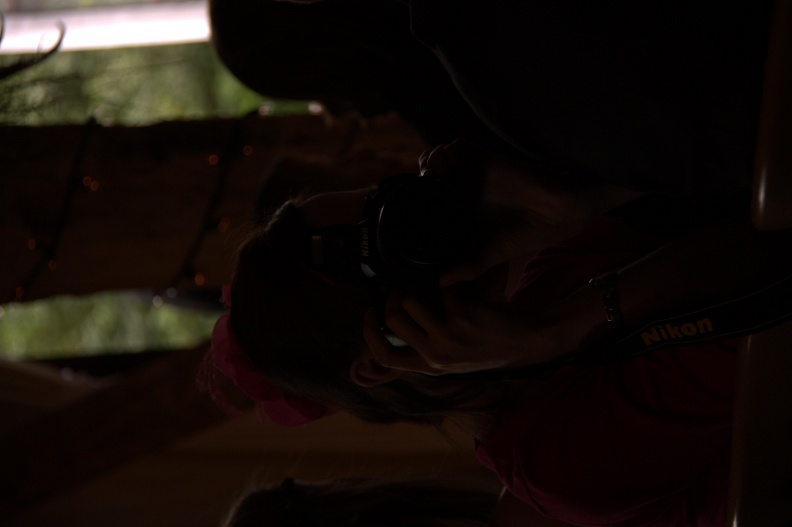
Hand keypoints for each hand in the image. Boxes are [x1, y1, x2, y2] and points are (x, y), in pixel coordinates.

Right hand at [363, 271, 564, 374]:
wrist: (529, 340)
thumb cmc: (489, 345)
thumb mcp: (454, 358)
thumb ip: (425, 346)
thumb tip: (390, 320)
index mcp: (431, 367)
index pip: (384, 358)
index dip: (370, 334)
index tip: (370, 313)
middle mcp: (436, 355)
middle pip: (392, 319)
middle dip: (392, 297)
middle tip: (402, 288)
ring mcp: (448, 334)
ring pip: (410, 299)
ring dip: (417, 286)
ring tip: (434, 287)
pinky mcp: (462, 313)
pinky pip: (440, 288)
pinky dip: (450, 284)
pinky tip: (468, 290)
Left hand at [420, 140, 644, 284]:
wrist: (552, 213)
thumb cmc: (523, 235)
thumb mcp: (487, 257)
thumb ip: (465, 270)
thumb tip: (439, 285)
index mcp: (460, 211)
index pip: (428, 200)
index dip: (415, 203)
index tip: (408, 214)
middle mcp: (463, 190)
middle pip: (428, 177)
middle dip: (418, 181)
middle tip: (417, 194)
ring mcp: (471, 173)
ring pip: (436, 160)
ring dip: (427, 165)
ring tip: (429, 179)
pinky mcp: (481, 158)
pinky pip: (453, 147)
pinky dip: (442, 154)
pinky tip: (442, 169)